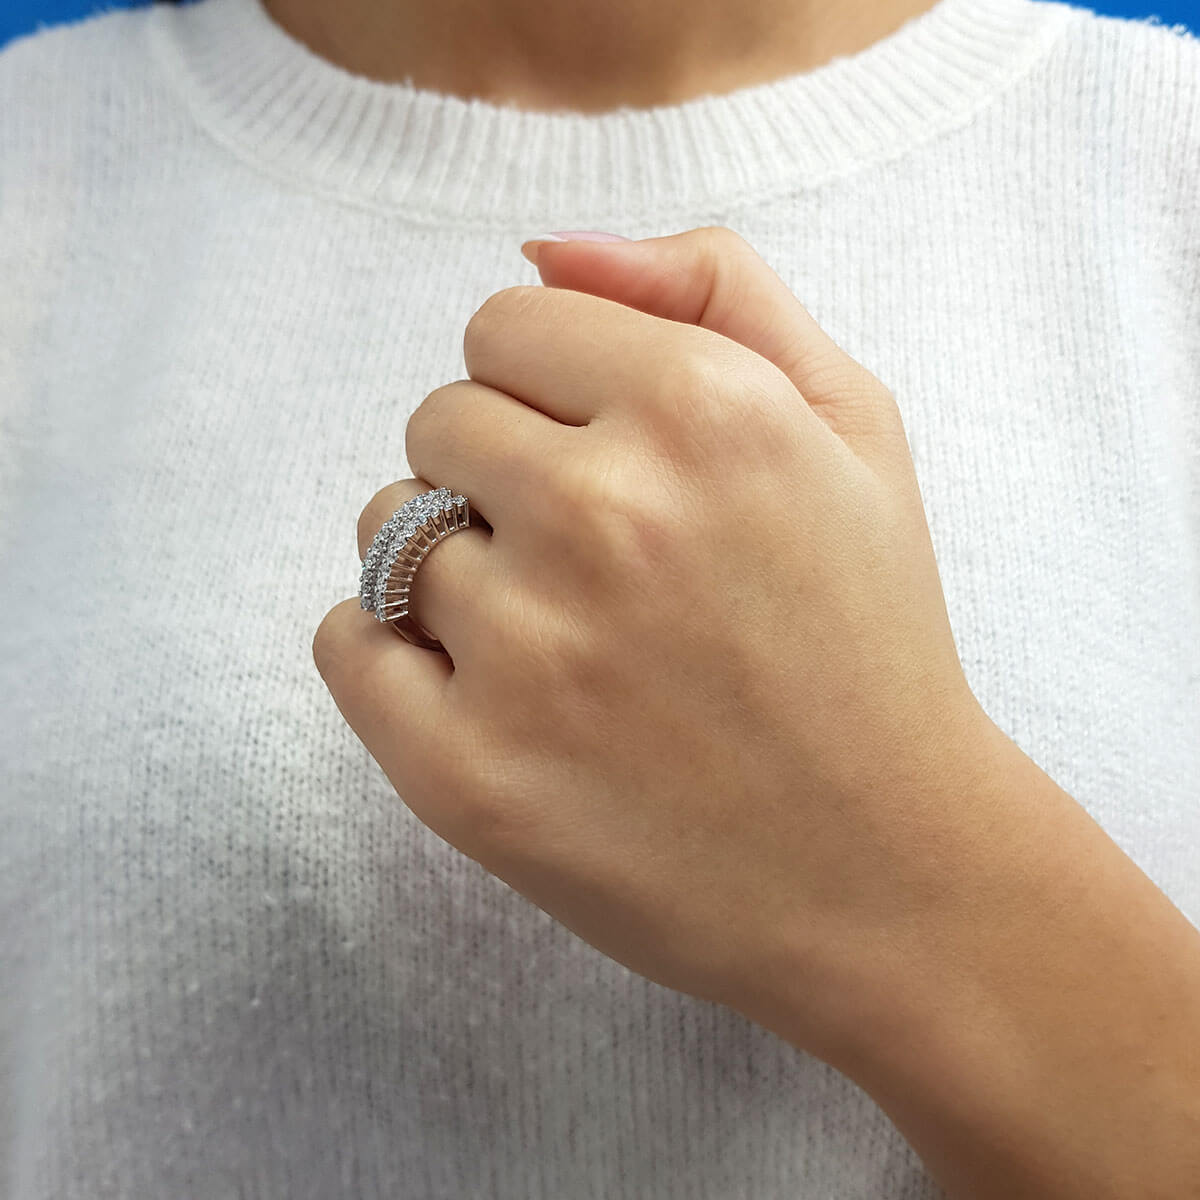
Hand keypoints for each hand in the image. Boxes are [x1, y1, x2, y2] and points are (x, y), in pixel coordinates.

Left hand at [313, 226, 1007, 1065]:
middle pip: (436, 421)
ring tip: (555, 635)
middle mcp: (604, 515)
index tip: (593, 451)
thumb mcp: (852, 425)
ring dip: (449, 563)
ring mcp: (527, 652)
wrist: (885, 869)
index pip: (503, 327)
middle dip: (495, 470)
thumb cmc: (868, 641)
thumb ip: (713, 288)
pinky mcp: (465, 774)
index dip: (543, 387)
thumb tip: (544, 248)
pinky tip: (479, 684)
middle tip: (587, 556)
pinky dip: (387, 649)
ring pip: (387, 533)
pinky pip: (344, 642)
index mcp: (701, 411)